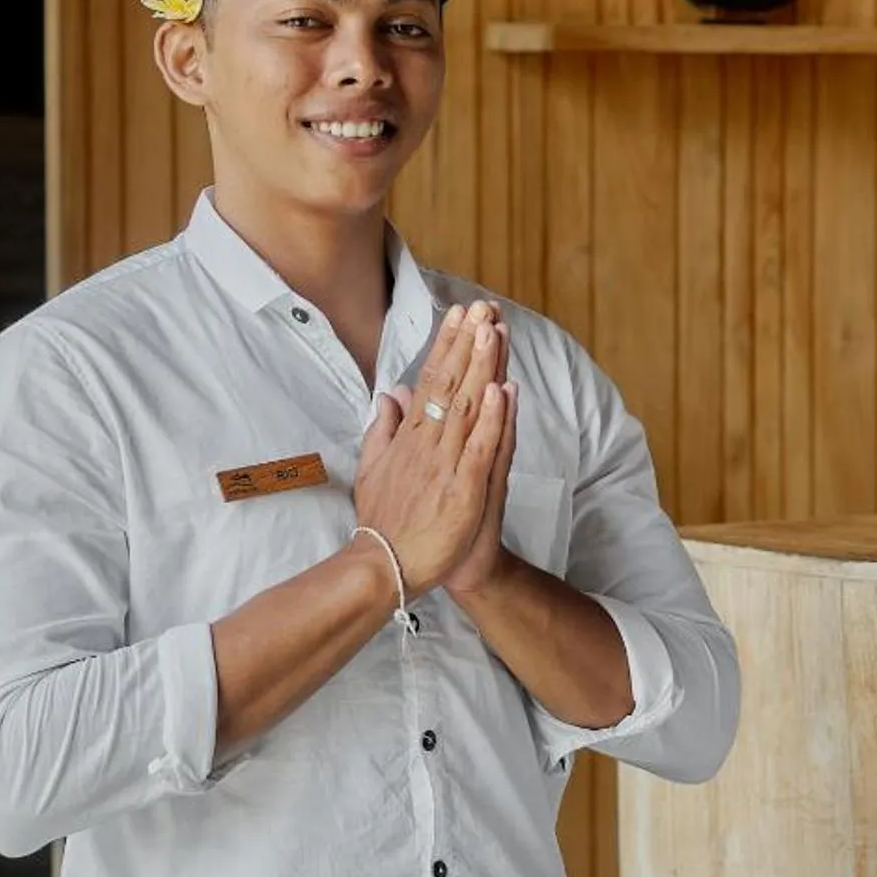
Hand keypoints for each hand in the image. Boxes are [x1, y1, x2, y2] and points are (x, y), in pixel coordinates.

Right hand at [353, 302, 512, 596]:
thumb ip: (383, 430)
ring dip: (482, 368)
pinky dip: (492, 420)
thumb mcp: (374, 470)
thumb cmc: (386, 523)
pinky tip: (502, 391)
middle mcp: (427, 445)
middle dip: (468, 344)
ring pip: (468, 408)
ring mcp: (446, 466)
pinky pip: (480, 449)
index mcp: (409, 439)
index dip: (447, 346)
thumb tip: (390, 393)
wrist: (387, 570)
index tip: (460, 315)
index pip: (430, 381)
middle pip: (451, 385)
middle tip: (483, 307)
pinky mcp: (464, 491)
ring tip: (494, 331)